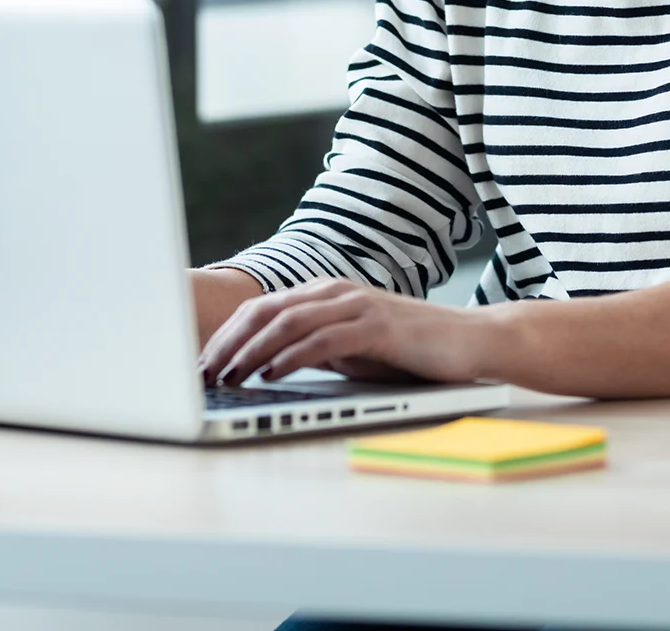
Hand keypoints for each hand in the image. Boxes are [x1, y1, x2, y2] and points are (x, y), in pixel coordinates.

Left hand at [198, 278, 503, 385]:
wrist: (471, 341)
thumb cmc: (409, 350)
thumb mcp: (351, 349)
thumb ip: (313, 348)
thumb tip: (264, 366)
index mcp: (325, 294)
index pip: (260, 309)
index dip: (224, 335)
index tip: (199, 364)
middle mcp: (336, 293)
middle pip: (264, 311)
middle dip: (226, 343)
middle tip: (201, 375)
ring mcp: (357, 306)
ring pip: (287, 322)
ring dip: (250, 352)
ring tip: (226, 377)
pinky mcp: (377, 326)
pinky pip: (323, 340)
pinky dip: (291, 357)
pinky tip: (270, 375)